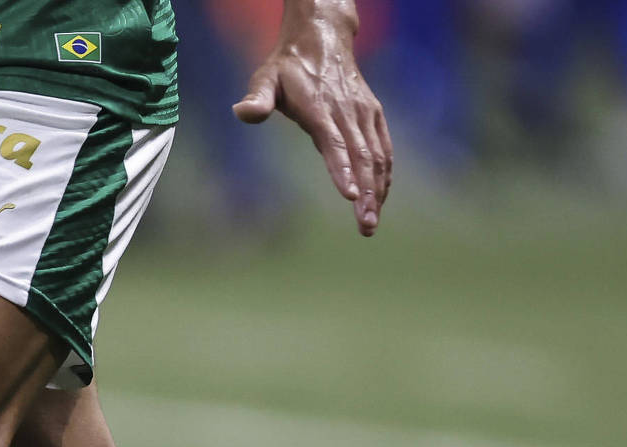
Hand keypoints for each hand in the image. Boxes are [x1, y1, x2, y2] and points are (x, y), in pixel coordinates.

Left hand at [234, 4, 393, 235]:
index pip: (334, 143)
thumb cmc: (288, 67)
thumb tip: (241, 111)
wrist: (322, 40)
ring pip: (376, 156)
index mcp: (321, 109)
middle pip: (361, 157)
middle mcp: (348, 112)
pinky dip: (385, 174)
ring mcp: (364, 114)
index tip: (350, 195)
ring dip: (378, 190)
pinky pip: (384, 148)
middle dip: (366, 193)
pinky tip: (381, 198)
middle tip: (366, 226)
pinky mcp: (373, 115)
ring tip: (371, 222)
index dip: (343, 169)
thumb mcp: (265, 78)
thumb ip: (257, 99)